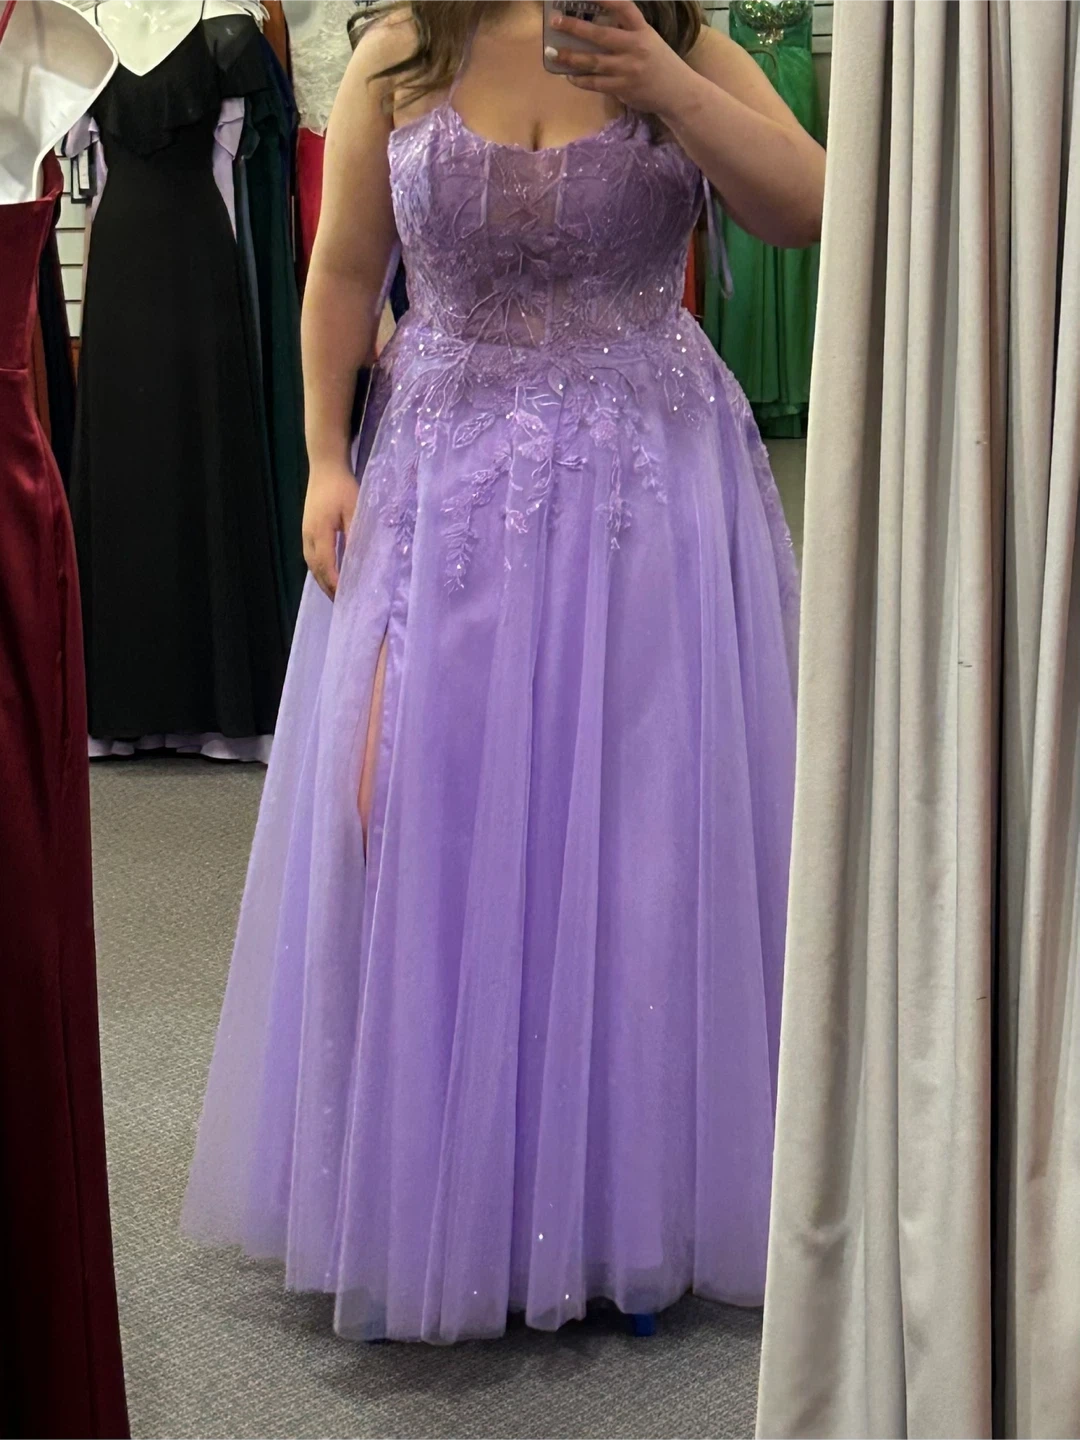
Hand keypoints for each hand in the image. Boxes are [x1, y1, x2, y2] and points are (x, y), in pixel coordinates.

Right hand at [302, 459, 358, 599]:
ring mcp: (305, 533)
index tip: (346, 597)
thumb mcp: (355, 509)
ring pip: (311, 564)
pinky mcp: (307, 530)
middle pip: (316, 569)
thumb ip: (356, 533)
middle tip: (341, 603)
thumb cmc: (342, 486)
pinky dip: (319, 570)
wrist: (325, 467)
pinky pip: (311, 556)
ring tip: (335, 594)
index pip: (327, 565)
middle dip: (328, 587)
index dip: (335, 583)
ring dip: (322, 580)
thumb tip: (358, 558)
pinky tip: (328, 575)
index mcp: (320, 532)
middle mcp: (309, 536)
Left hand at [545, 0, 687, 116]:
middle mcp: (635, 47)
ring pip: (594, 62)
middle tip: (556, 21)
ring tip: (553, 52)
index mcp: (642, 30)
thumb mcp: (648, 40)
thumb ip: (627, 33)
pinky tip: (569, 76)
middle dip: (575, 27)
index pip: (622, 7)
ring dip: (571, 57)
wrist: (677, 93)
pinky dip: (581, 80)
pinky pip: (596, 84)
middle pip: (601, 35)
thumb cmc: (659, 63)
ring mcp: (628, 69)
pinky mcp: (623, 89)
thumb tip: (595, 30)